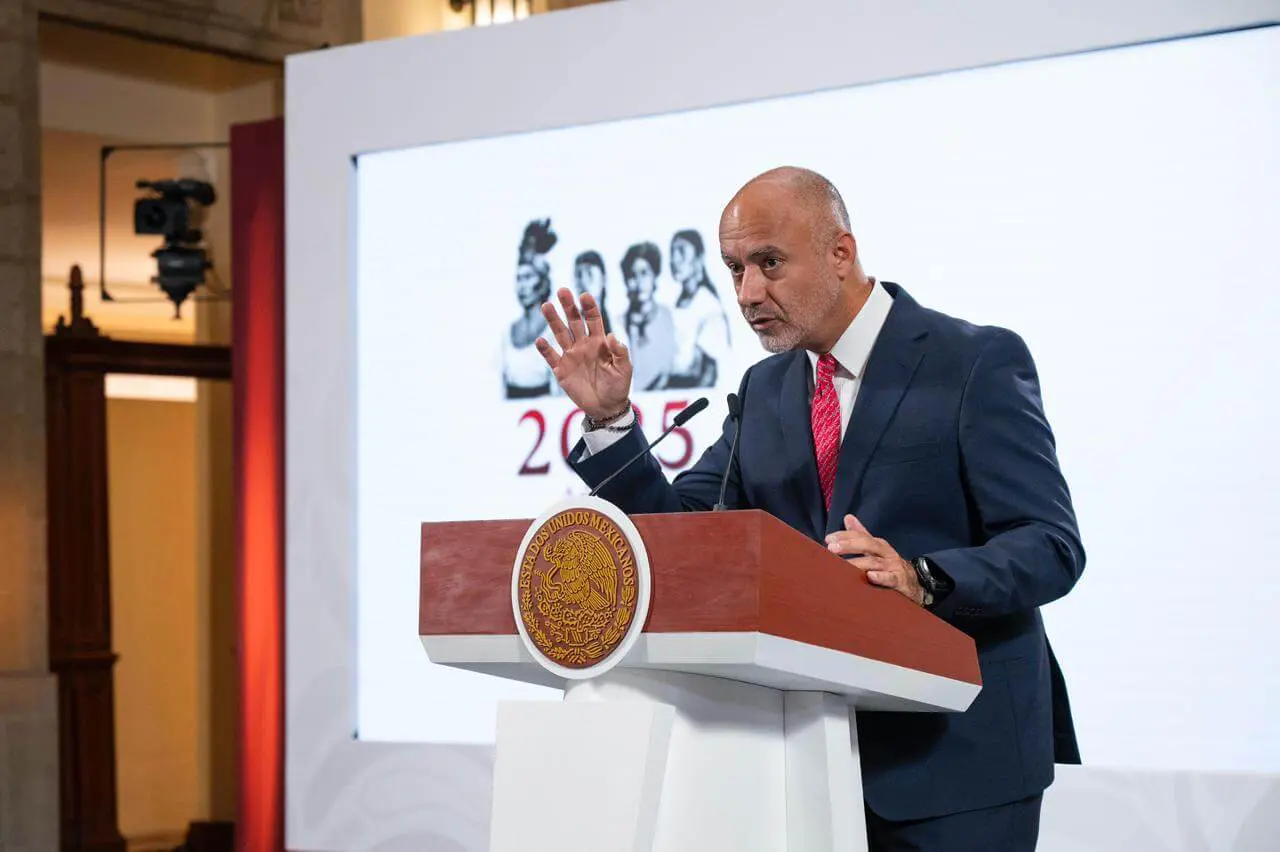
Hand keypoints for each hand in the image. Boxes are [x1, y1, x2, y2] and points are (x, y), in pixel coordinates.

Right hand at [536, 288, 632, 418]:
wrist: (606, 407)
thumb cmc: (618, 386)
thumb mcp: (624, 369)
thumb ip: (620, 352)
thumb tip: (611, 335)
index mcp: (600, 342)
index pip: (593, 319)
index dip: (589, 307)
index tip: (584, 295)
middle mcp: (583, 345)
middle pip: (574, 321)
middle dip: (568, 306)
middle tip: (562, 291)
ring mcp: (571, 356)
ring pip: (560, 334)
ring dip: (553, 321)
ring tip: (546, 306)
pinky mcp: (561, 370)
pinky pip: (551, 357)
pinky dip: (545, 349)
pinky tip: (540, 340)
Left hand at [825, 514, 924, 605]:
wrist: (913, 581)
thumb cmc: (888, 563)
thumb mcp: (875, 547)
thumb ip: (860, 534)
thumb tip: (847, 517)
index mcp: (877, 544)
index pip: (860, 536)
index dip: (844, 536)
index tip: (828, 539)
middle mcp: (885, 552)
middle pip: (867, 545)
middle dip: (849, 545)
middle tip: (832, 548)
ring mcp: (892, 566)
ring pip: (874, 562)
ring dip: (858, 562)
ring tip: (844, 564)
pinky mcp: (899, 580)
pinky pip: (890, 578)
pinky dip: (881, 577)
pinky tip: (870, 576)